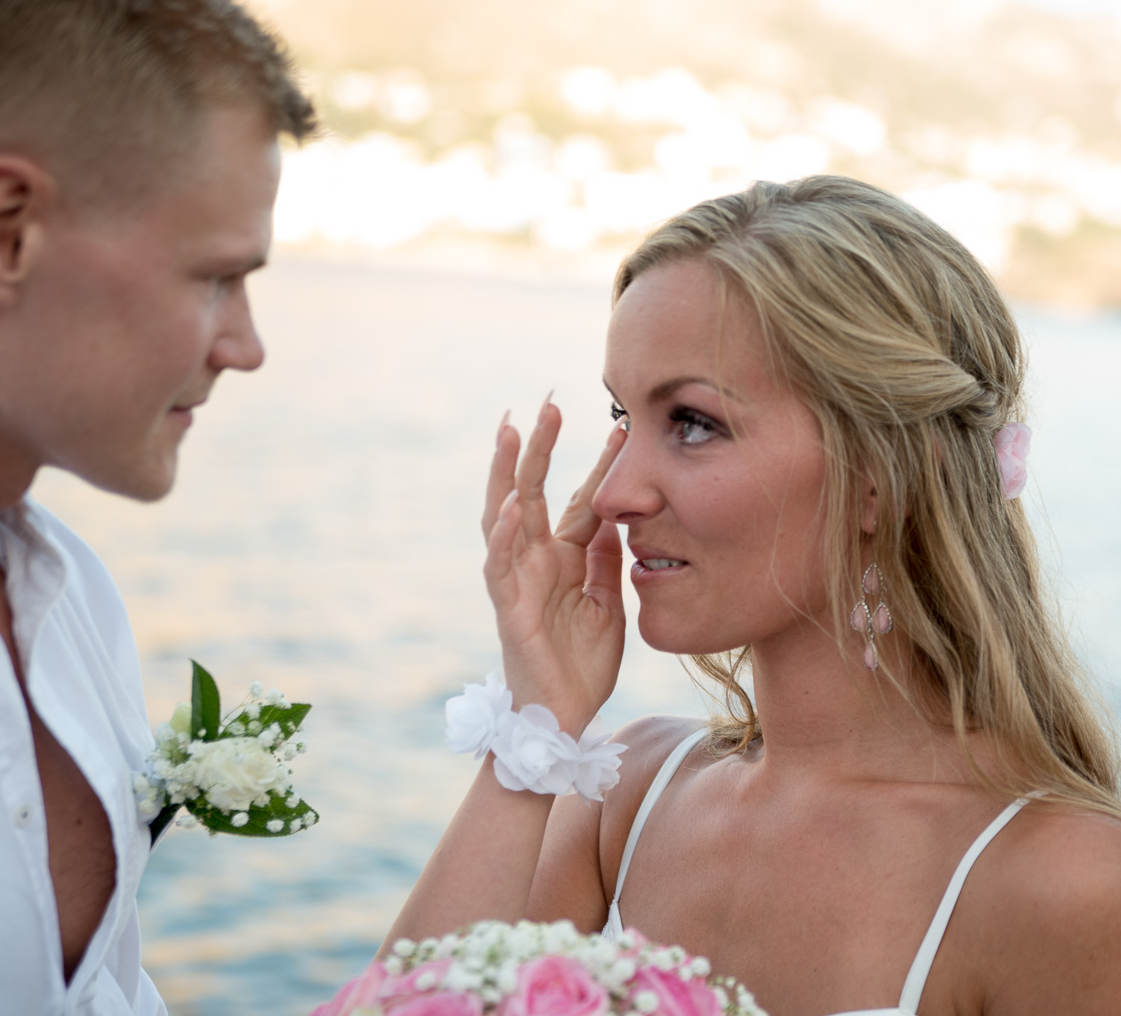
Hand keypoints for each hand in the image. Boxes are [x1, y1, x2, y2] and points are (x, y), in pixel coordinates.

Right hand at [482, 397, 627, 734]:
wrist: (563, 718)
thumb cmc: (582, 664)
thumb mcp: (609, 602)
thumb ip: (608, 559)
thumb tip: (620, 514)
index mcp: (566, 557)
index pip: (582, 498)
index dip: (598, 463)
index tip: (622, 425)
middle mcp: (537, 559)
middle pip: (536, 490)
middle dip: (542, 446)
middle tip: (551, 402)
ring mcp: (517, 579)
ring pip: (504, 514)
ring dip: (507, 472)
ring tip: (511, 430)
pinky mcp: (507, 607)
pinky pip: (498, 565)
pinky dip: (502, 534)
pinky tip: (510, 505)